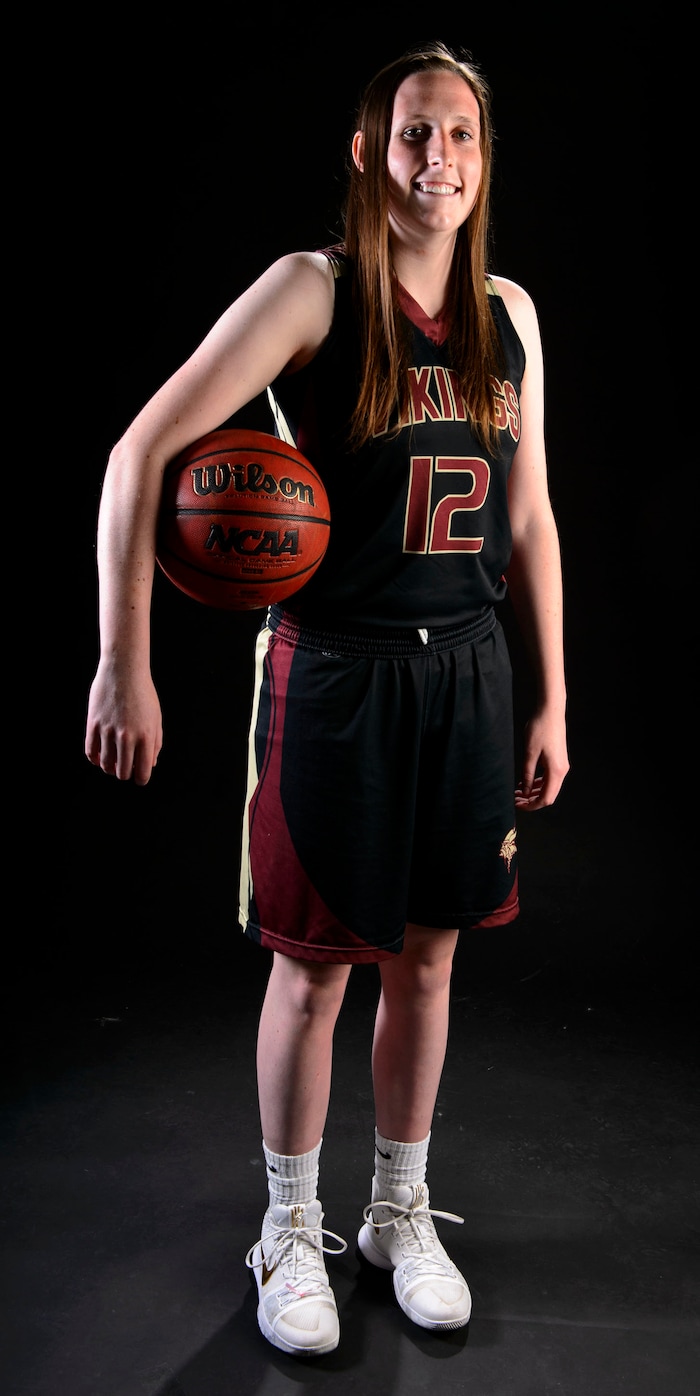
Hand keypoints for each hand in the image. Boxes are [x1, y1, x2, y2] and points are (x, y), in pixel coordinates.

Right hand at [85, 659, 162, 785]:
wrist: (123, 670)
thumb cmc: (143, 694)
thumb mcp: (156, 718)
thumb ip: (155, 743)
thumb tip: (150, 765)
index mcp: (146, 736)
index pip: (142, 772)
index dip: (140, 779)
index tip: (138, 776)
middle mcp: (127, 736)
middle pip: (122, 772)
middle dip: (124, 774)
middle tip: (125, 768)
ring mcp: (108, 731)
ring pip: (105, 764)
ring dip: (109, 767)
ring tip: (113, 762)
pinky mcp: (93, 724)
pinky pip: (90, 751)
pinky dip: (94, 758)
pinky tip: (99, 756)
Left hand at [515, 708, 568, 811]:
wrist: (550, 711)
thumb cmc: (540, 729)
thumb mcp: (529, 754)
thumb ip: (527, 774)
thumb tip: (524, 791)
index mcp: (556, 771)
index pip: (545, 799)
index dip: (531, 806)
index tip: (518, 805)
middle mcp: (562, 771)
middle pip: (548, 795)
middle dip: (531, 800)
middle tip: (515, 799)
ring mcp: (561, 765)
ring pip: (548, 787)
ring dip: (534, 792)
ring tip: (518, 792)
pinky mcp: (558, 760)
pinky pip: (549, 778)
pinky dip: (537, 783)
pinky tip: (525, 781)